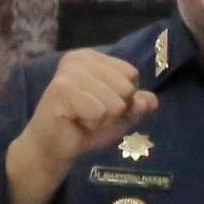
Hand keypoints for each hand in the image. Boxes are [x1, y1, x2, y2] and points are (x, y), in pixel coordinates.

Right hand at [5, 50, 158, 203]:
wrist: (53, 146)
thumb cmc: (86, 126)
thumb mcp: (120, 115)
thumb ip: (138, 105)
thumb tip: (150, 100)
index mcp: (94, 57)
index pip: (131, 74)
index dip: (123, 98)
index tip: (100, 105)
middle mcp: (80, 58)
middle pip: (126, 88)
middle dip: (113, 110)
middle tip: (90, 114)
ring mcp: (69, 72)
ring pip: (115, 102)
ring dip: (102, 119)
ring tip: (82, 118)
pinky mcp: (61, 89)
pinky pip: (99, 112)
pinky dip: (92, 124)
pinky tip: (75, 121)